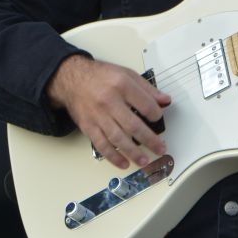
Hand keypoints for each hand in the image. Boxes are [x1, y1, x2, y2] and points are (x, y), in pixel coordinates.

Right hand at [46, 54, 170, 168]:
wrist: (72, 78)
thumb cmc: (100, 76)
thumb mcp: (127, 74)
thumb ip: (148, 88)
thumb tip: (165, 100)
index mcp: (122, 85)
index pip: (145, 105)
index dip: (156, 114)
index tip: (158, 118)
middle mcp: (109, 101)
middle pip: (133, 125)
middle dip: (150, 140)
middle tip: (160, 148)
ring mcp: (98, 116)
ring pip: (118, 138)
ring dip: (133, 152)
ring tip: (144, 160)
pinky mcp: (88, 126)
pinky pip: (101, 145)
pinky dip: (113, 156)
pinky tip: (123, 162)